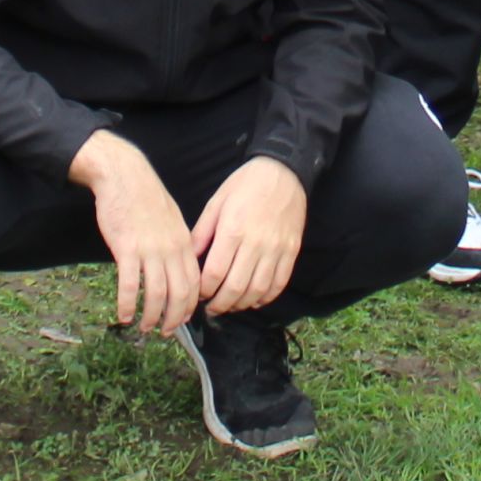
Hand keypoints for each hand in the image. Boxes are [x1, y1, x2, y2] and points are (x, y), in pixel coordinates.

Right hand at [74, 133, 201, 337]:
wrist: (125, 176)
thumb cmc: (146, 197)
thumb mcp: (172, 220)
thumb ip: (177, 244)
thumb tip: (178, 268)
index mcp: (184, 243)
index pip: (194, 283)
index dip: (189, 306)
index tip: (181, 319)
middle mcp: (170, 249)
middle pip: (179, 293)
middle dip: (173, 318)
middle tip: (164, 331)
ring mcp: (149, 250)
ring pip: (155, 294)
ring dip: (151, 316)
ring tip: (144, 328)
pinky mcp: (126, 249)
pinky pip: (129, 284)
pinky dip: (127, 304)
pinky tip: (124, 315)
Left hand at [190, 157, 310, 317]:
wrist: (283, 172)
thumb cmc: (246, 185)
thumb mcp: (216, 203)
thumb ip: (201, 233)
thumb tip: (189, 259)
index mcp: (233, 230)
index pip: (215, 273)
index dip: (204, 290)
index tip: (198, 294)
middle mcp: (256, 243)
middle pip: (235, 288)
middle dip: (219, 304)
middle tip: (211, 308)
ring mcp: (276, 249)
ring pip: (257, 290)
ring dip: (241, 304)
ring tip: (230, 305)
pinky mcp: (291, 251)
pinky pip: (279, 283)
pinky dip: (266, 297)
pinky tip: (254, 299)